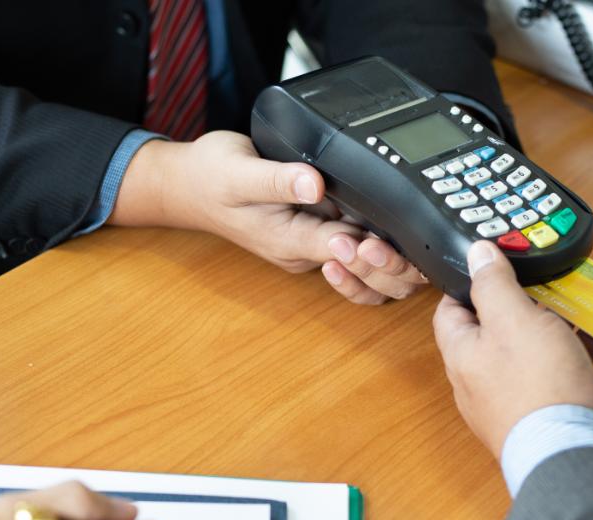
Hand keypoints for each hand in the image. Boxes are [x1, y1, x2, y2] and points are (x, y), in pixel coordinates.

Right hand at [110, 132, 429, 303]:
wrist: (190, 186)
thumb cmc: (210, 179)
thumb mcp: (238, 171)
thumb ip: (278, 178)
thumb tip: (313, 182)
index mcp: (288, 241)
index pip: (340, 254)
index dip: (366, 248)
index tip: (372, 233)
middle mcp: (305, 251)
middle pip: (361, 274)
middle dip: (390, 264)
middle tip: (401, 238)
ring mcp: (312, 246)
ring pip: (365, 272)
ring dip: (388, 262)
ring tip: (396, 235)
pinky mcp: (317, 234)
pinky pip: (355, 252)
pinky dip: (375, 246)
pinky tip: (382, 223)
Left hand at [433, 241, 592, 459]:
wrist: (573, 448)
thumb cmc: (536, 388)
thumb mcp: (512, 319)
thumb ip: (493, 284)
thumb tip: (476, 253)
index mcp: (462, 355)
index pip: (450, 310)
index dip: (466, 283)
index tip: (488, 264)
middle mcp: (481, 379)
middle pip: (492, 329)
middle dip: (516, 300)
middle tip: (537, 277)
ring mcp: (514, 396)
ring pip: (528, 348)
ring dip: (547, 323)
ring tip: (568, 298)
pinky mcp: (547, 407)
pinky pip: (557, 368)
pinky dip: (572, 347)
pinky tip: (592, 330)